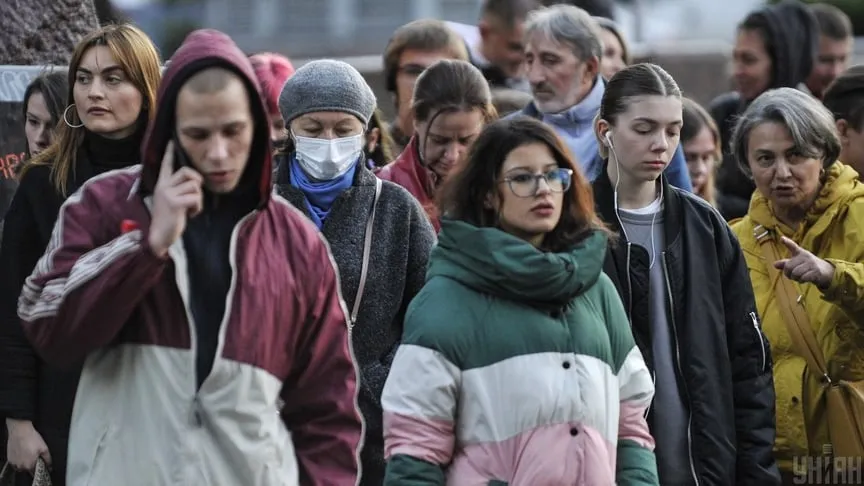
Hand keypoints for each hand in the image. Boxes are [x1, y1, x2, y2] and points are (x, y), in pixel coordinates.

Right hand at [5, 419, 50, 472]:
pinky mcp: (10, 458)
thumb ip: (47, 459)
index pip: (35, 472)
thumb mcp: (44, 448)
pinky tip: (22, 452)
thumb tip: (49, 466)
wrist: (20, 431)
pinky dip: (19, 459)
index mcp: (30, 465)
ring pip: (21, 466)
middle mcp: (20, 466)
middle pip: (28, 469)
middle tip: (35, 455)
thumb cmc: (31, 439)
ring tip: (28, 453)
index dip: (39, 468)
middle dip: (32, 464)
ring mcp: (14, 462)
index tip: (41, 463)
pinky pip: (15, 462)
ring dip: (25, 462)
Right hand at [147, 141, 202, 257]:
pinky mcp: (174, 203)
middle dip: (197, 182)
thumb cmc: (169, 218)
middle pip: (188, 172)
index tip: (171, 140)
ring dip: (198, 199)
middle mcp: (163, 186)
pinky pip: (196, 198)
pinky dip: (198, 207)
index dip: (169, 152)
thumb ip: (179, 189)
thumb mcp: (172, 200)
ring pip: (195, 186)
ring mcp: (168, 193)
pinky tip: (190, 215)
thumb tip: (195, 182)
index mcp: (162, 184)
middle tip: (194, 195)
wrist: (160, 236)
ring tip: (189, 209)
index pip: (166, 164)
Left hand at [773, 236, 834, 288]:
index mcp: (800, 253)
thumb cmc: (808, 266)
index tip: (782, 239)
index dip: (787, 242)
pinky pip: (803, 278)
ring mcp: (811, 263)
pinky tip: (804, 279)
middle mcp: (806, 256)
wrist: (827, 271)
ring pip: (795, 273)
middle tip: (792, 276)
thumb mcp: (797, 263)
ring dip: (795, 278)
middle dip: (788, 274)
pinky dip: (801, 281)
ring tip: (799, 277)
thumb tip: (774, 264)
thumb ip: (786, 264)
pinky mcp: (816, 271)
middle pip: (788, 266)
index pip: (793, 246)